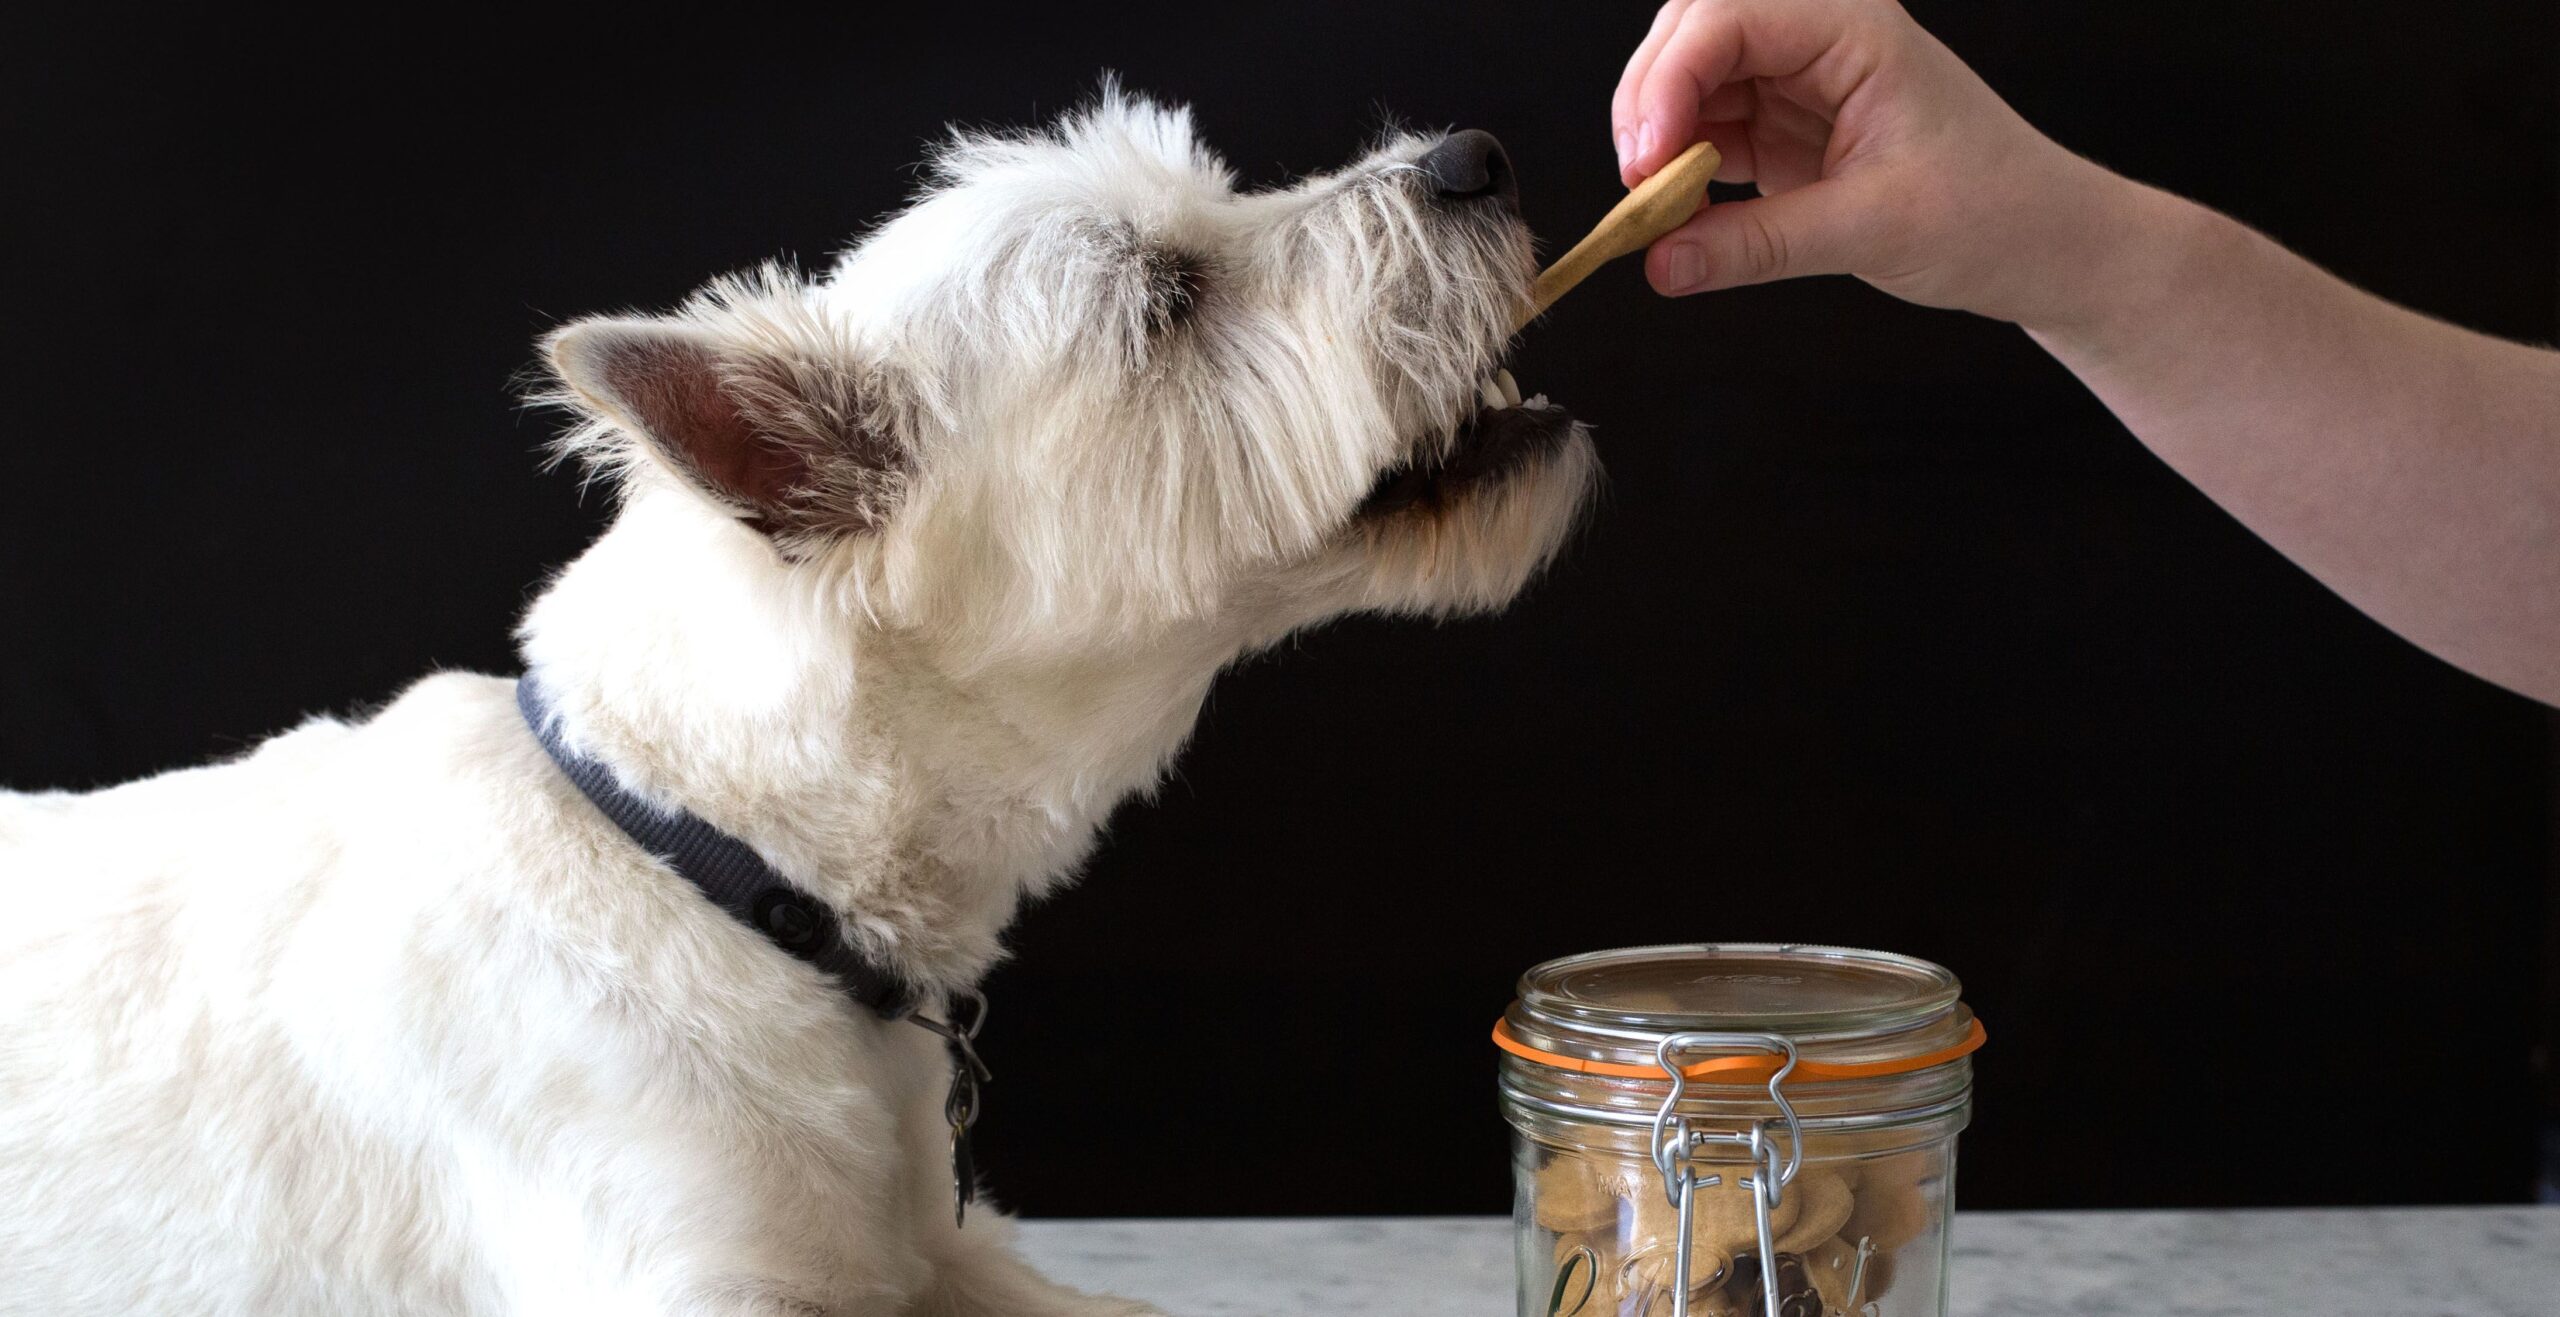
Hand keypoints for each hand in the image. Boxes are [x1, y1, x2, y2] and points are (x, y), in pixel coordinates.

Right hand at [1611, 0, 2144, 327]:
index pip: (1729, 18)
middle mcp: (1820, 39)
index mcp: (1855, 29)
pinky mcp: (1785, 126)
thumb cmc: (1992, 212)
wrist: (2041, 243)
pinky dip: (1680, 169)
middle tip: (1639, 183)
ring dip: (1658, 139)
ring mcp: (1798, 80)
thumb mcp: (1870, 230)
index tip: (1647, 159)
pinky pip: (1707, 130)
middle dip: (1650, 102)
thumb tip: (1661, 262)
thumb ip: (1756, 246)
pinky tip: (1679, 213)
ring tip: (1656, 206)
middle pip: (1694, 34)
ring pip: (1689, 81)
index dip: (1670, 81)